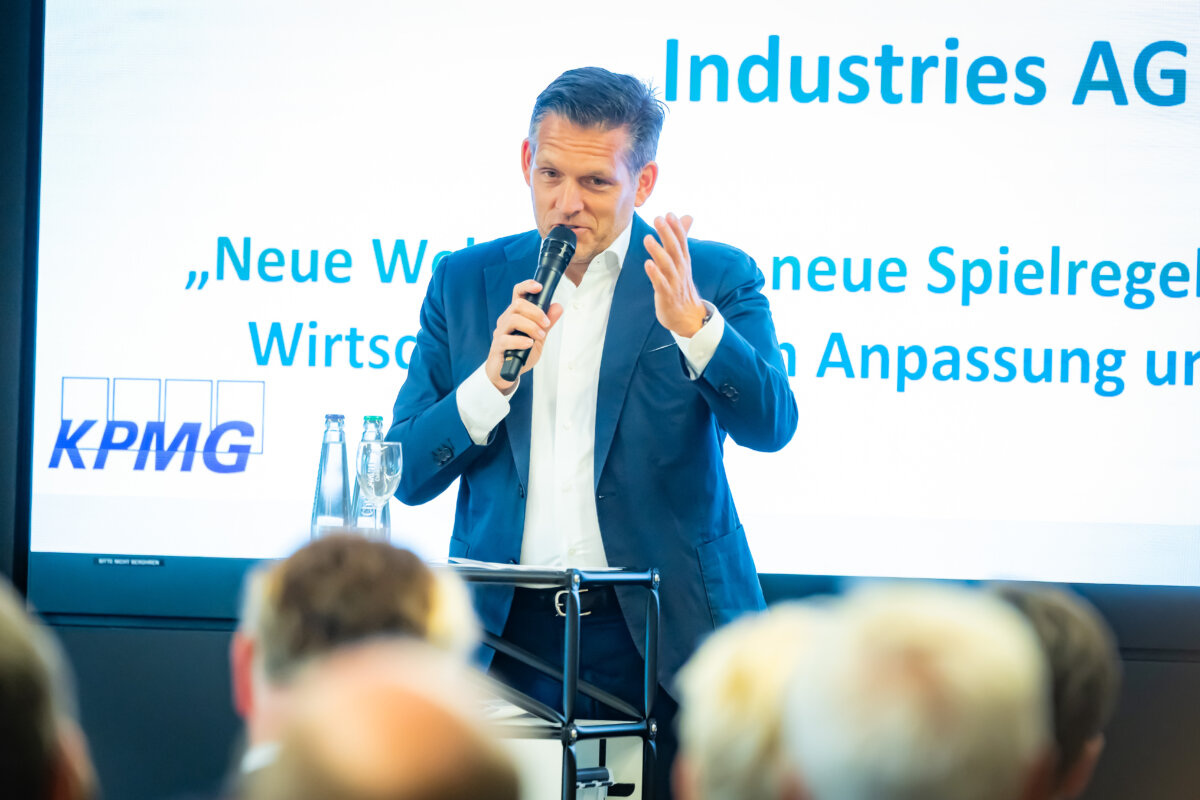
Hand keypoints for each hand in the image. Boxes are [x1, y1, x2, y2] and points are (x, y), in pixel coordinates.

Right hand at [485, 279, 563, 391]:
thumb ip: (547, 323)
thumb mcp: (539, 338)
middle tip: (546, 324)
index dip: (527, 286)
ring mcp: (500, 333)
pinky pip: (506, 339)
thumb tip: (558, 307)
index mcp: (515, 315)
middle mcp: (506, 321)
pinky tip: (529, 344)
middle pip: (517, 305)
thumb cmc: (521, 353)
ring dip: (530, 326)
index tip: (539, 287)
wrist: (506, 373)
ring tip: (540, 336)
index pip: (518, 294)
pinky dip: (520, 341)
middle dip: (535, 312)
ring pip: (512, 319)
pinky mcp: (497, 346)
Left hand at [644, 213, 707, 336]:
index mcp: (683, 261)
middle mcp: (680, 270)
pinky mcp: (667, 295)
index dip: (676, 228)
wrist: (688, 317)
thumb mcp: (683, 261)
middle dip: (667, 234)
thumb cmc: (681, 286)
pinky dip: (655, 274)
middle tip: (658, 219)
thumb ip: (681, 239)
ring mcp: (674, 282)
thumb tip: (688, 216)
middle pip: (674, 249)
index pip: (681, 241)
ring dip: (658, 251)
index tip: (669, 214)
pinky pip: (661, 283)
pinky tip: (648, 264)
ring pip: (667, 265)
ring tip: (648, 238)